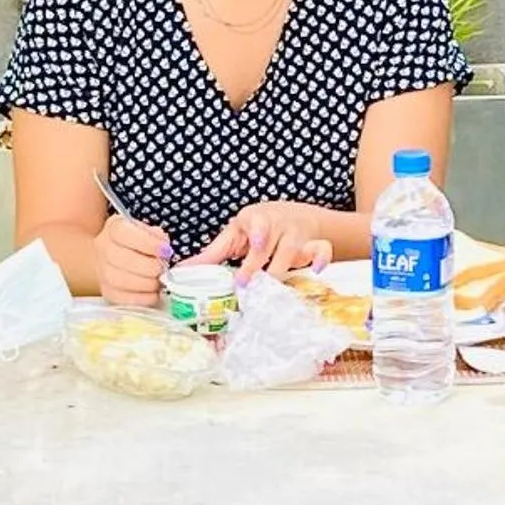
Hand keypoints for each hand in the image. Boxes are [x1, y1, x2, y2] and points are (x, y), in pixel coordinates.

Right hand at [96, 214, 173, 306]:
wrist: (118, 259)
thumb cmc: (139, 244)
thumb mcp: (149, 232)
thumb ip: (157, 237)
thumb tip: (164, 249)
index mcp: (114, 227)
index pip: (122, 232)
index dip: (146, 242)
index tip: (165, 250)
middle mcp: (103, 247)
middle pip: (120, 258)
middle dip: (148, 266)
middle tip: (161, 269)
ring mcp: (102, 270)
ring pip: (118, 280)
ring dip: (145, 284)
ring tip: (158, 282)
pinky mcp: (106, 291)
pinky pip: (120, 298)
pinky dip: (141, 299)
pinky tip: (153, 294)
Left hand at [195, 201, 334, 281]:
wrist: (294, 216)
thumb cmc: (256, 229)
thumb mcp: (234, 236)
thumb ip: (211, 254)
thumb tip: (181, 271)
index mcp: (253, 219)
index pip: (255, 223)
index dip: (256, 234)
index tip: (252, 249)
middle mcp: (276, 223)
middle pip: (271, 244)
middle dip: (260, 265)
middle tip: (248, 284)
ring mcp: (296, 233)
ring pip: (292, 250)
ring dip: (282, 269)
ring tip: (270, 287)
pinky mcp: (314, 243)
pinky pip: (322, 249)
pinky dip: (321, 259)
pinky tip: (316, 270)